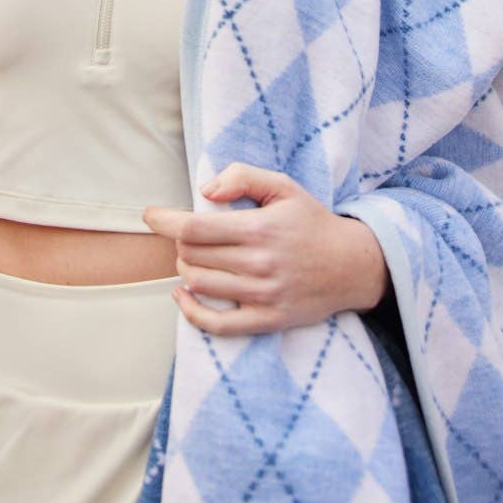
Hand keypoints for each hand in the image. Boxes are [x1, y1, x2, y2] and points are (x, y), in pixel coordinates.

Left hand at [143, 162, 387, 336]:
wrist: (352, 265)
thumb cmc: (311, 221)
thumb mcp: (283, 186)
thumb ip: (243, 177)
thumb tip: (206, 191)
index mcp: (259, 229)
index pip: (195, 227)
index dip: (165, 221)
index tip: (150, 215)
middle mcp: (258, 264)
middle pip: (192, 255)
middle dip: (180, 242)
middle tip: (188, 234)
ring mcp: (262, 295)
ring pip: (199, 284)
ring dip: (185, 268)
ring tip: (193, 257)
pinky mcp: (267, 320)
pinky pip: (218, 325)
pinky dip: (191, 312)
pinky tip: (183, 295)